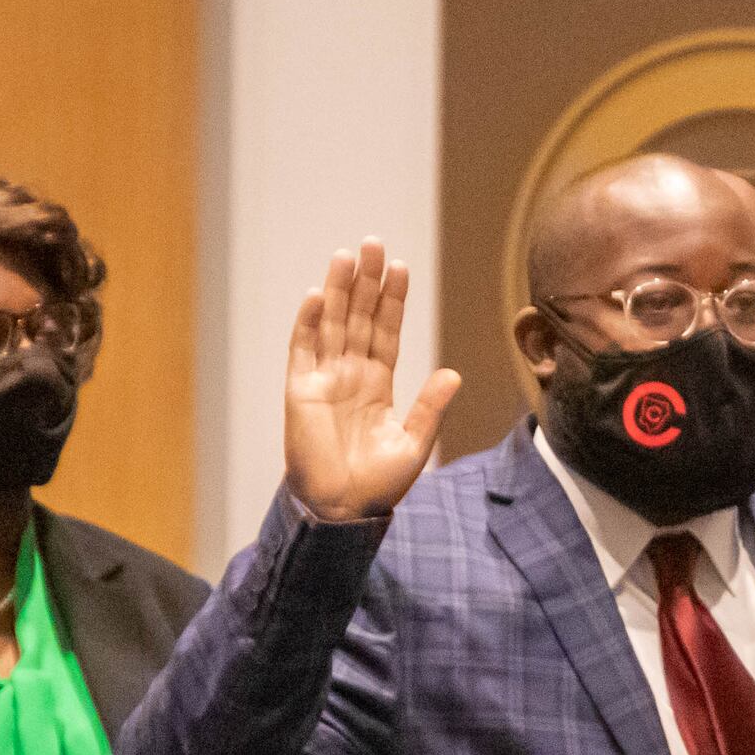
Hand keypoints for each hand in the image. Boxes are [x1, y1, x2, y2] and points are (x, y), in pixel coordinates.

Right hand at [282, 240, 454, 521]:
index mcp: (378, 384)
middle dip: (366, 282)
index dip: (391, 300)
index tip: (399, 268)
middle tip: (373, 244)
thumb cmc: (379, 484)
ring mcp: (325, 380)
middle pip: (358, 318)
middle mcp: (351, 375)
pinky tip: (318, 294)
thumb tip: (453, 374)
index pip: (386, 331)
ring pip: (332, 324)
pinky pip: (303, 350)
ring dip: (339, 290)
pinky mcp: (301, 391)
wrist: (343, 509)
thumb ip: (430, 407)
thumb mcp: (414, 443)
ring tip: (347, 256)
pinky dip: (309, 322)